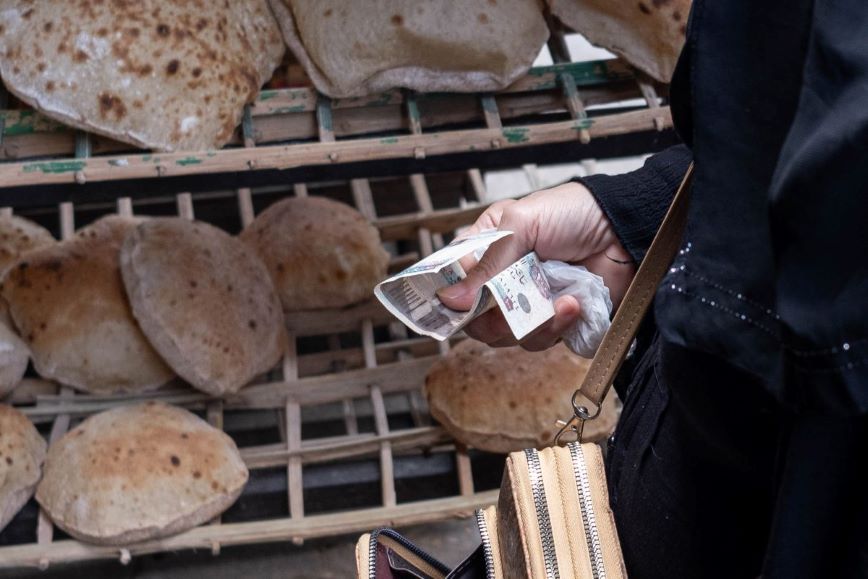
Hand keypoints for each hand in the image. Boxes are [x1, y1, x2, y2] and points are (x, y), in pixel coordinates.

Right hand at [437, 181, 634, 349]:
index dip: (449, 296)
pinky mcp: (554, 322)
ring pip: (506, 336)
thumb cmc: (573, 212)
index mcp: (487, 248)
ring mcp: (528, 303)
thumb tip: (451, 300)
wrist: (626, 230)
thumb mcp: (522, 224)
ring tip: (559, 299)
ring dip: (531, 323)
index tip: (456, 304)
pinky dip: (556, 327)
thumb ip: (486, 263)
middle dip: (492, 318)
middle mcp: (502, 279)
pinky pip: (540, 341)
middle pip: (474, 318)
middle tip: (510, 307)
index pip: (451, 279)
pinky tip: (572, 304)